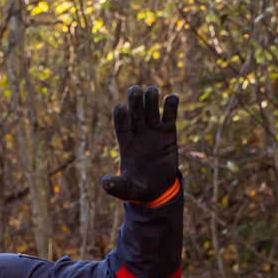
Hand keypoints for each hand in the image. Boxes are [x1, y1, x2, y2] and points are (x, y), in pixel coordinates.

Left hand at [100, 85, 179, 203]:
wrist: (156, 187)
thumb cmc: (137, 187)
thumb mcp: (125, 188)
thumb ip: (116, 185)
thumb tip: (105, 183)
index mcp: (126, 143)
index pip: (122, 127)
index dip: (121, 118)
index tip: (120, 107)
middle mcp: (138, 133)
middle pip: (135, 114)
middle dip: (135, 102)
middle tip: (134, 89)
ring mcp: (153, 131)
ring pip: (151, 112)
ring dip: (151, 101)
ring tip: (152, 90)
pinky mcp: (168, 132)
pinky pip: (169, 117)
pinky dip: (171, 107)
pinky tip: (172, 97)